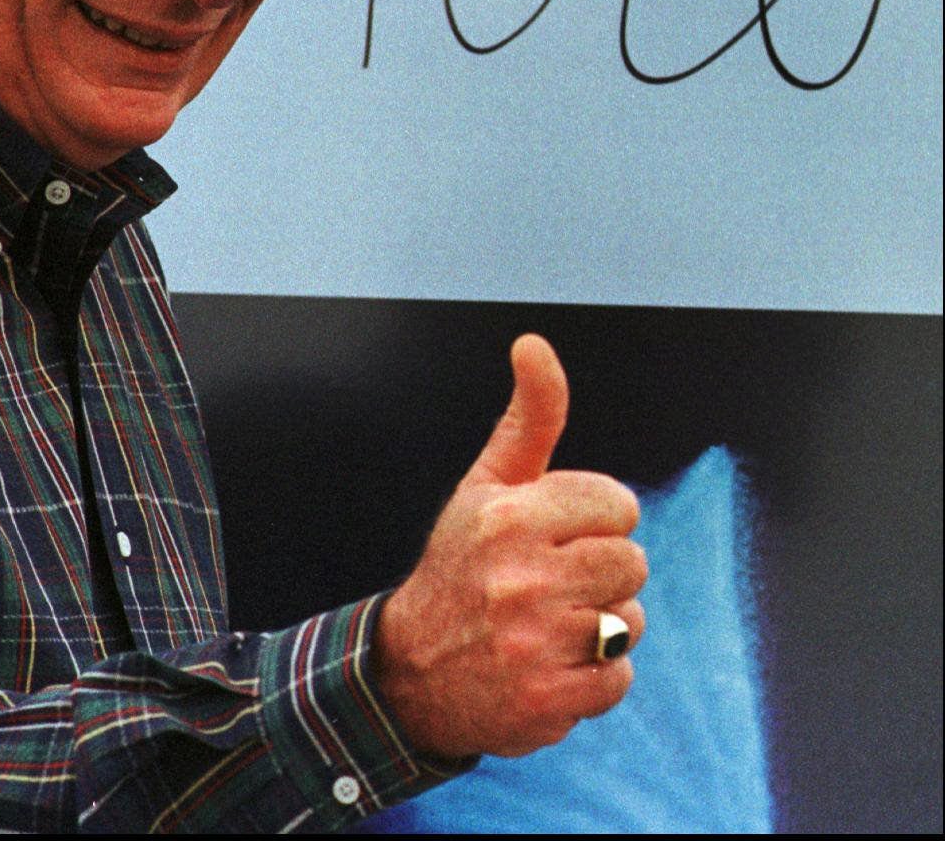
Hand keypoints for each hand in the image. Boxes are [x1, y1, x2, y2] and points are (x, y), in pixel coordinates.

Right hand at [371, 335, 646, 759]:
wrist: (412, 670)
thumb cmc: (463, 563)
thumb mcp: (487, 484)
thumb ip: (529, 416)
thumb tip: (534, 343)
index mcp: (508, 515)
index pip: (619, 505)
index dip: (597, 519)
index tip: (559, 533)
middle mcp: (519, 576)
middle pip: (633, 563)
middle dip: (603, 572)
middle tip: (554, 581)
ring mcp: (533, 642)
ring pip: (631, 622)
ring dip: (601, 628)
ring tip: (550, 624)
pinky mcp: (547, 701)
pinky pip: (619, 680)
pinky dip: (594, 678)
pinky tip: (550, 665)